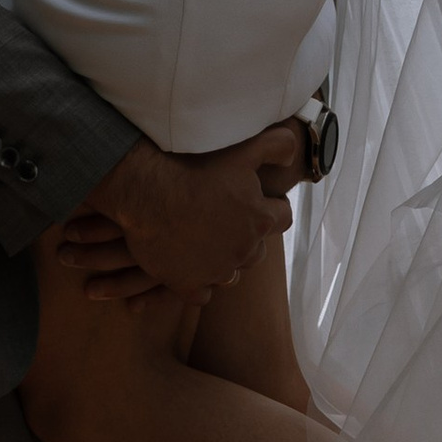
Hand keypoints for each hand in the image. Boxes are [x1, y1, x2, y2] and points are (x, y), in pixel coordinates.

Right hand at [63, 123, 299, 299]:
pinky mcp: (188, 285)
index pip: (283, 218)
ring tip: (204, 242)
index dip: (270, 208)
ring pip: (230, 274)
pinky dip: (198, 283)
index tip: (256, 202)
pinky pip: (202, 294)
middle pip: (257, 250)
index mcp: (259, 220)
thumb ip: (275, 147)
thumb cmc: (195, 169)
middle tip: (224, 220)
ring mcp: (216, 271)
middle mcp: (244, 251)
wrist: (148, 193)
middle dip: (246, 237)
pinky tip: (187, 267)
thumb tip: (293, 158)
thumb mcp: (242, 149)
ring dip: (222, 260)